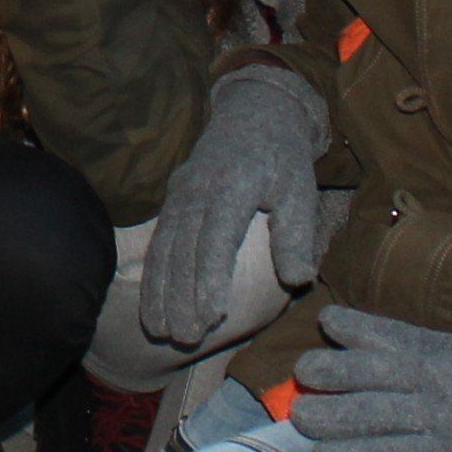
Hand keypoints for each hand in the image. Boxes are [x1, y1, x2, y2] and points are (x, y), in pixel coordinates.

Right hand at [137, 63, 327, 347]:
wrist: (254, 114)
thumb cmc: (282, 159)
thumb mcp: (300, 190)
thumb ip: (296, 234)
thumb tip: (297, 280)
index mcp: (233, 185)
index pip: (216, 237)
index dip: (211, 278)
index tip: (211, 316)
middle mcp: (198, 189)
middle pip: (183, 249)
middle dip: (181, 295)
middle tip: (185, 337)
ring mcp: (180, 194)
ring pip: (165, 248)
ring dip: (159, 291)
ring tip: (161, 331)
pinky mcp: (172, 200)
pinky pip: (159, 243)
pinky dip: (152, 276)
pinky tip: (151, 307)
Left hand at [290, 307, 451, 451]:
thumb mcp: (434, 345)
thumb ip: (379, 333)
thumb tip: (327, 319)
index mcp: (426, 369)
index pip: (364, 367)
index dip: (325, 369)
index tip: (305, 371)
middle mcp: (432, 409)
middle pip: (364, 414)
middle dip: (321, 417)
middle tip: (301, 417)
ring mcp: (443, 451)